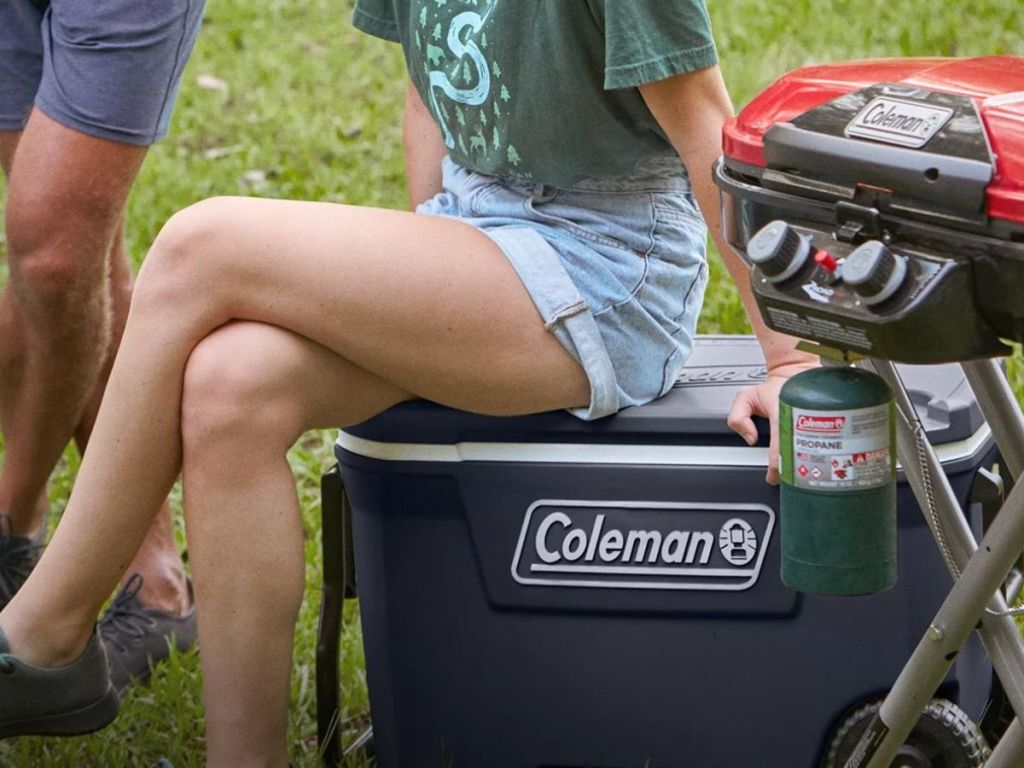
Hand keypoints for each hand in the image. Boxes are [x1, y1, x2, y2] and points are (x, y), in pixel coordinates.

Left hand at [727, 362, 816, 484]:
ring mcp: (817, 418)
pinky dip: (822, 456)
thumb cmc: (772, 388)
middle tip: (790, 482)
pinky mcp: (828, 420)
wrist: (796, 373)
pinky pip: (826, 442)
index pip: (780, 441)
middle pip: (801, 450)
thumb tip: (751, 438)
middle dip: (795, 469)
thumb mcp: (745, 396)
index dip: (778, 463)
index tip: (774, 477)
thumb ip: (738, 417)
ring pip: (817, 448)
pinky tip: (819, 465)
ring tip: (805, 478)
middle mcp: (802, 416)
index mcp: (781, 410)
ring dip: (811, 465)